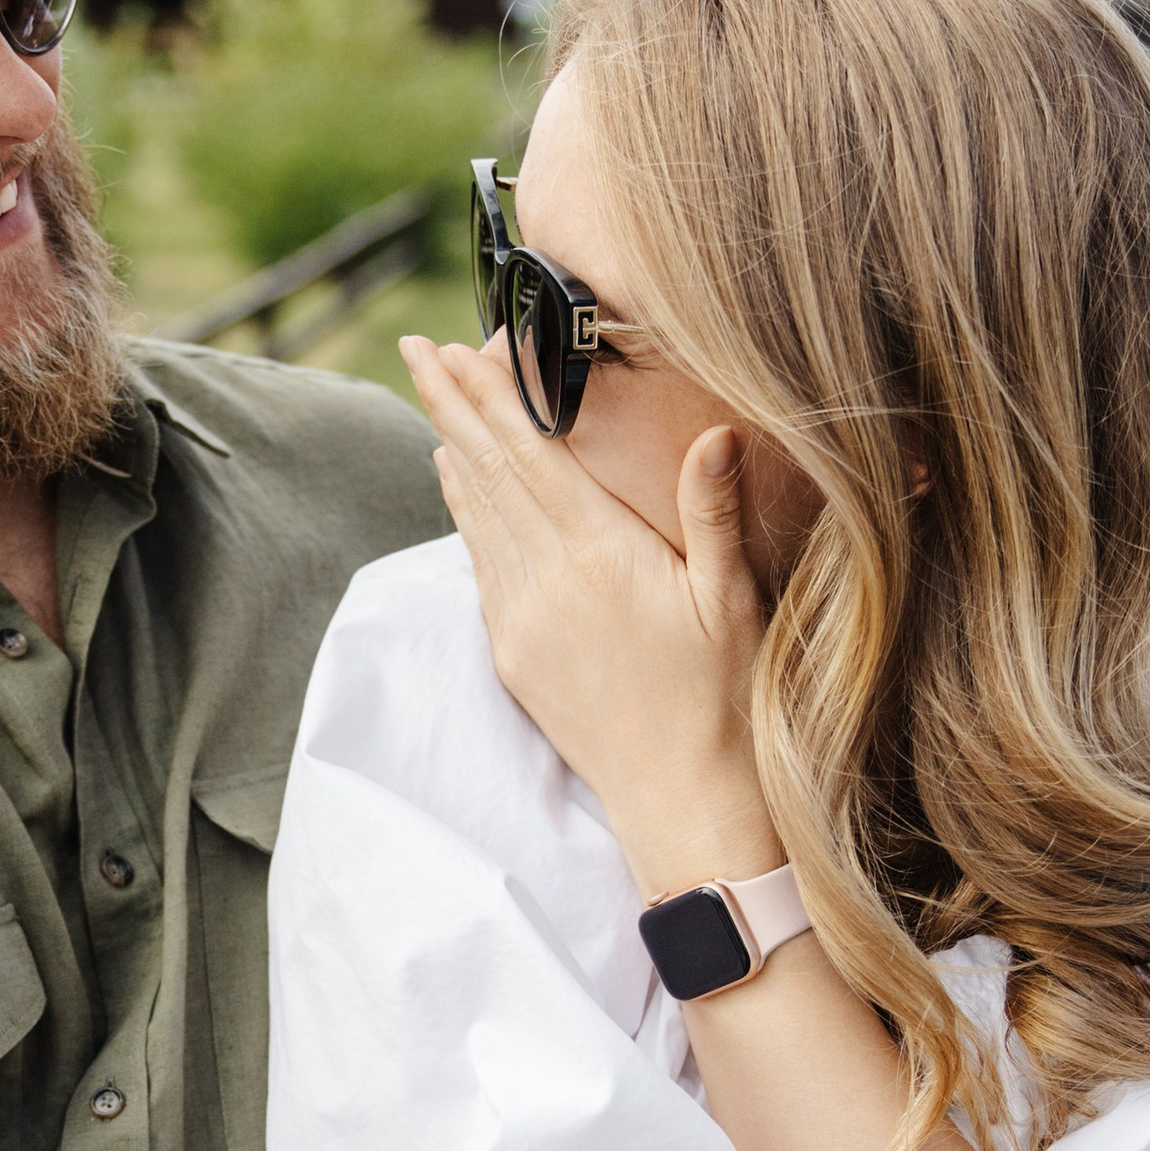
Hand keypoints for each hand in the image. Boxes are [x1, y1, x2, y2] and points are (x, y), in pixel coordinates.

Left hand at [399, 333, 780, 894]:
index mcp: (598, 555)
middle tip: (416, 349)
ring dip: (452, 452)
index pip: (526, 454)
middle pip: (485, 473)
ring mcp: (521, 620)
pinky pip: (479, 565)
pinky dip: (465, 514)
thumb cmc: (723, 702)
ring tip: (435, 402)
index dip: (486, 397)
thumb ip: (713, 513)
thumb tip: (715, 432)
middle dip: (448, 406)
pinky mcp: (514, 655)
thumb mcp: (733, 601)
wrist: (682, 801)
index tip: (451, 349)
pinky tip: (459, 487)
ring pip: (475, 516)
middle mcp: (546, 581)